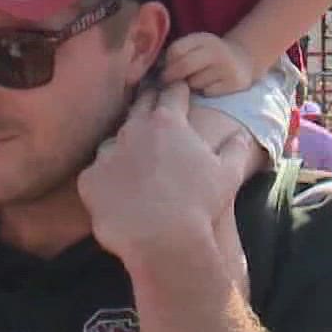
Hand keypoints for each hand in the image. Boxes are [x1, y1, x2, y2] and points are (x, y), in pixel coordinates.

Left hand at [79, 82, 256, 266]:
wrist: (164, 240)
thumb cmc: (200, 205)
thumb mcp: (228, 174)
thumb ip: (235, 149)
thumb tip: (241, 135)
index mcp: (167, 123)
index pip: (171, 94)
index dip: (176, 92)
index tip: (178, 92)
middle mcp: (134, 130)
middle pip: (139, 107)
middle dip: (148, 107)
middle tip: (155, 116)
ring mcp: (108, 154)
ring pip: (113, 143)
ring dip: (123, 150)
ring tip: (134, 168)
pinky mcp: (90, 180)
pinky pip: (95, 175)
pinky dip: (105, 182)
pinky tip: (117, 196)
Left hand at [159, 33, 257, 95]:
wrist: (242, 60)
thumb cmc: (209, 56)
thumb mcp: (195, 46)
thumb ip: (177, 53)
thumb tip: (157, 69)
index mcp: (203, 38)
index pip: (176, 50)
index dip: (166, 62)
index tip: (163, 69)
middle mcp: (217, 50)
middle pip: (184, 65)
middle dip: (171, 76)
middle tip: (167, 83)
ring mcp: (227, 67)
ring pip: (194, 82)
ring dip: (190, 85)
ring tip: (196, 80)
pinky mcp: (234, 83)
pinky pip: (207, 92)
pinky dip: (205, 91)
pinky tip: (210, 86)